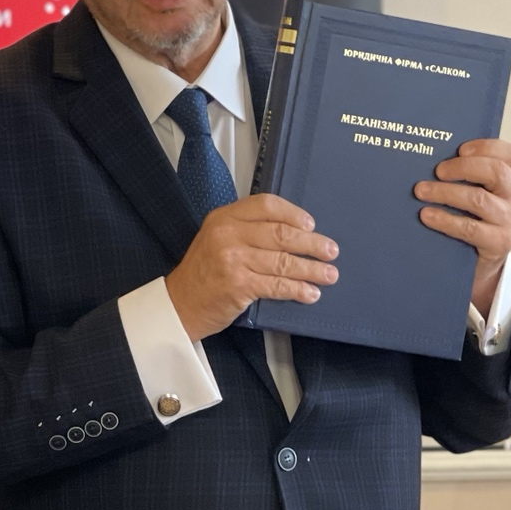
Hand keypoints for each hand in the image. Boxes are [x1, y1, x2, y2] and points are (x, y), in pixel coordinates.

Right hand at [165, 194, 339, 340]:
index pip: (266, 205)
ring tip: (329, 274)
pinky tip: (310, 292)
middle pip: (280, 233)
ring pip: (283, 261)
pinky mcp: (238, 285)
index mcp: (224, 218)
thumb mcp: (217, 239)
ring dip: (311, 269)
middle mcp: (227, 234)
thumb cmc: (203, 273)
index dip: (293, 213)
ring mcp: (232, 259)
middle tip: (330, 251)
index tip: (311, 224)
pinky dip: (298, 289)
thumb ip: (247, 230)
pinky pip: (277, 285)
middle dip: (311, 243)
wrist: (179, 304)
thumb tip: (294, 232)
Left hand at [413, 139, 510, 311]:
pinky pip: (470, 228)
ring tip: (421, 191)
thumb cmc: (472, 218)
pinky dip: (445, 220)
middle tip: (437, 171)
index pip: (509, 154)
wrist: (481, 262)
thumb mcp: (476, 193)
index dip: (486, 147)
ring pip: (479, 199)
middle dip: (463, 167)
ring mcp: (509, 221)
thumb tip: (427, 158)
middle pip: (497, 172)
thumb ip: (464, 175)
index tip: (460, 149)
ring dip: (446, 192)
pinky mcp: (499, 243)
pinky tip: (426, 215)